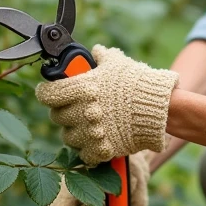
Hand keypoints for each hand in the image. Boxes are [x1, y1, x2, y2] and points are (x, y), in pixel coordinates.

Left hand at [36, 45, 177, 164]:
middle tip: (75, 108)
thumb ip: (102, 57)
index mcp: (80, 88)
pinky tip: (96, 141)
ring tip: (87, 125)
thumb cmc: (137, 82)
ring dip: (75, 131)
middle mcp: (81, 111)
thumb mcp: (118, 63)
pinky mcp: (101, 150)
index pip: (47, 94)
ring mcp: (90, 133)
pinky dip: (88, 149)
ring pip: (68, 136)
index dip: (46, 93)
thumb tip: (96, 51)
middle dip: (64, 111)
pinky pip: (84, 154)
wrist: (159, 108)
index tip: (48, 93)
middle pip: (56, 116)